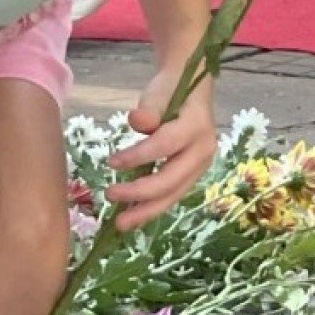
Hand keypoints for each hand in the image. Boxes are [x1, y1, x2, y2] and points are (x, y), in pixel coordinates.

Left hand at [106, 66, 217, 230]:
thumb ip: (149, 107)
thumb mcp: (159, 91)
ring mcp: (200, 166)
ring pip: (173, 194)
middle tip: (110, 196)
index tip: (111, 162)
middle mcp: (203, 151)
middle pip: (171, 180)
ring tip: (121, 224)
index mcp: (196, 127)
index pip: (164, 146)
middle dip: (140, 194)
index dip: (137, 156)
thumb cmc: (171, 90)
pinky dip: (152, 206)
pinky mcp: (192, 175)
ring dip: (146, 211)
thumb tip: (136, 120)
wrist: (191, 92)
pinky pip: (172, 194)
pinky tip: (133, 217)